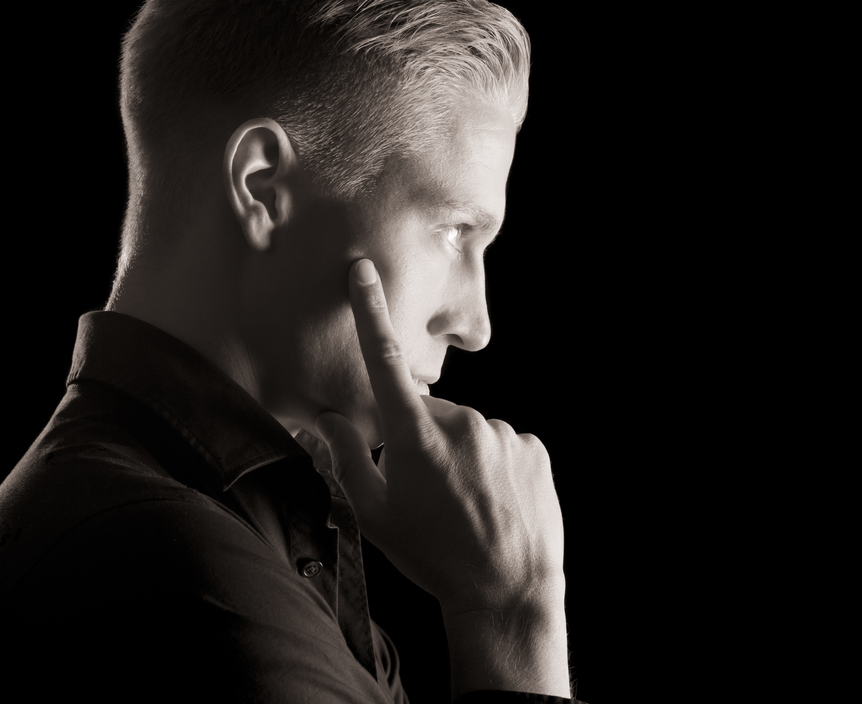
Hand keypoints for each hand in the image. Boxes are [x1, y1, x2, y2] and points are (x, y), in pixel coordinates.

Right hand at [313, 258, 569, 696]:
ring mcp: (503, 434)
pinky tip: (494, 502)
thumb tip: (328, 420)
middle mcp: (462, 423)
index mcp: (415, 436)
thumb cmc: (434, 556)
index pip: (383, 361)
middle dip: (422, 438)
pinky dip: (493, 465)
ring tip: (465, 505)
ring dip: (461, 455)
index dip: (369, 311)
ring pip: (469, 430)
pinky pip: (503, 444)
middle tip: (427, 491)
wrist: (506, 591)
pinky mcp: (533, 448)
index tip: (363, 270)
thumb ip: (348, 458)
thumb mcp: (375, 515)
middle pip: (429, 413)